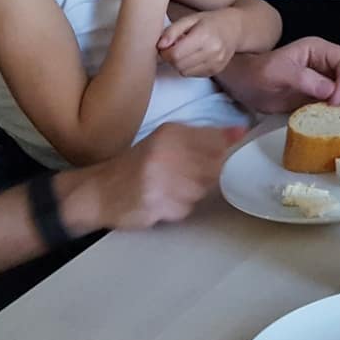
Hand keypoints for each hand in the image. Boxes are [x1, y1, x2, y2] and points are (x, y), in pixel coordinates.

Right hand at [61, 122, 238, 231]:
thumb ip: (205, 137)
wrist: (98, 192)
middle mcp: (166, 152)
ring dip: (191, 193)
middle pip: (213, 167)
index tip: (212, 158)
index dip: (222, 152)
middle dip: (204, 176)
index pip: (216, 140)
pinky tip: (161, 202)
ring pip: (202, 189)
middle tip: (183, 177)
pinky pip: (186, 209)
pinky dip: (178, 208)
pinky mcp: (156, 204)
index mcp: (171, 133)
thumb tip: (241, 131)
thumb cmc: (138, 165)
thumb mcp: (168, 141)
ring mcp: (161, 180)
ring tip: (170, 189)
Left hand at [157, 9, 243, 76]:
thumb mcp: (191, 19)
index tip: (165, 45)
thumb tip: (160, 46)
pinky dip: (189, 67)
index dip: (165, 52)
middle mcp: (212, 51)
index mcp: (204, 35)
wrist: (237, 28)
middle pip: (178, 65)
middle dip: (171, 58)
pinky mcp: (216, 70)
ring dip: (180, 63)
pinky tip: (195, 56)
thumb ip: (172, 31)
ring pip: (184, 72)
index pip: (175, 54)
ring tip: (186, 51)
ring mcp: (216, 63)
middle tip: (175, 47)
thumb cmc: (212, 21)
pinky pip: (193, 74)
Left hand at [217, 37, 339, 112]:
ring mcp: (321, 80)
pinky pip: (331, 104)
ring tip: (336, 117)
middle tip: (339, 110)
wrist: (242, 86)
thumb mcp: (279, 73)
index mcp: (317, 50)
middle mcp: (323, 64)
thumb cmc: (257, 73)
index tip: (337, 98)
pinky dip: (333, 113)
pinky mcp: (316, 96)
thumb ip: (305, 79)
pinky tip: (330, 120)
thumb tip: (330, 90)